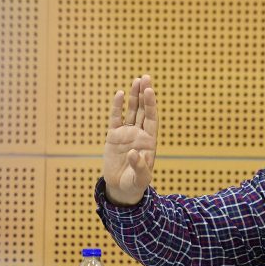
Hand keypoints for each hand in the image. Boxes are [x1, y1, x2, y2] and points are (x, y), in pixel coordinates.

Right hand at [103, 75, 157, 205]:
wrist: (121, 188)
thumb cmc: (135, 184)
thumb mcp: (141, 178)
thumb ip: (139, 166)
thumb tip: (132, 153)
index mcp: (149, 141)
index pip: (151, 118)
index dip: (150, 104)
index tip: (149, 91)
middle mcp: (139, 134)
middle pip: (142, 110)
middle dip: (144, 94)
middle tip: (145, 77)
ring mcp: (126, 134)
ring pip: (131, 111)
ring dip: (134, 96)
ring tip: (137, 80)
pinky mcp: (113, 136)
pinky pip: (116, 118)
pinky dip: (117, 107)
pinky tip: (119, 94)